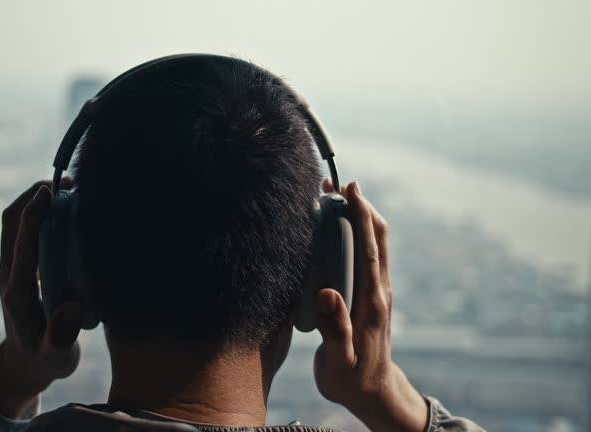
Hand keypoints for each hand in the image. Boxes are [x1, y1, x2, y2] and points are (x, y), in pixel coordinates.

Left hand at [0, 180, 84, 418]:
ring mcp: (11, 268)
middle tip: (67, 182)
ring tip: (69, 188)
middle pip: (10, 222)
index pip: (21, 245)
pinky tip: (68, 209)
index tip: (50, 192)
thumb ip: (61, 337)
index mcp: (17, 293)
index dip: (33, 216)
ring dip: (35, 200)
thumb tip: (71, 307)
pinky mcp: (19, 266)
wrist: (24, 366)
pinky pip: (24, 230)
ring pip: (14, 222)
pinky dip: (41, 213)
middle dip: (33, 196)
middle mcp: (9, 275)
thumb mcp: (57, 358)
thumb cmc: (45, 360)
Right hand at [314, 180, 427, 431]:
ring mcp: (378, 293)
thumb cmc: (352, 379)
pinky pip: (367, 257)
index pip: (369, 249)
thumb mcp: (339, 361)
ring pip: (375, 245)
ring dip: (361, 218)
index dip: (361, 217)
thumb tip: (328, 293)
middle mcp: (380, 292)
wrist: (373, 393)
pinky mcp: (372, 297)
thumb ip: (336, 328)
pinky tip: (339, 231)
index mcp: (373, 302)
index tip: (351, 190)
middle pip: (378, 239)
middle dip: (363, 207)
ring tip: (338, 198)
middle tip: (341, 185)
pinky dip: (357, 236)